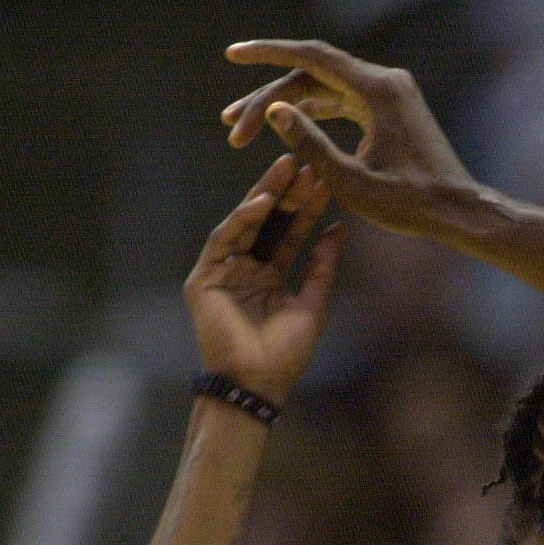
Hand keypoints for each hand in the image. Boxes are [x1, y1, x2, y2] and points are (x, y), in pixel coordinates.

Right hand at [185, 155, 343, 406]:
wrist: (259, 384)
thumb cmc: (286, 353)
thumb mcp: (314, 303)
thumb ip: (323, 266)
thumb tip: (340, 228)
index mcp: (269, 275)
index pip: (290, 233)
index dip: (307, 207)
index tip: (325, 180)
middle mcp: (244, 268)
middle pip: (267, 222)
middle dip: (286, 191)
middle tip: (305, 160)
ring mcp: (222, 271)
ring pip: (245, 223)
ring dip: (266, 195)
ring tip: (288, 168)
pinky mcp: (204, 278)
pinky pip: (224, 240)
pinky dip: (243, 219)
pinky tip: (264, 201)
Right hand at [222, 39, 473, 237]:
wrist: (460, 210)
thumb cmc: (412, 202)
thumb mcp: (351, 182)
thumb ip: (310, 144)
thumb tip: (274, 111)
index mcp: (378, 90)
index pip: (311, 57)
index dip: (268, 53)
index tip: (233, 54)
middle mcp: (386, 81)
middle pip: (312, 75)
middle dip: (268, 97)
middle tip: (230, 125)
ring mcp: (390, 93)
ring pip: (324, 88)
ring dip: (286, 106)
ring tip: (243, 129)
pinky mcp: (391, 109)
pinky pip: (343, 100)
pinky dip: (313, 112)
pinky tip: (285, 127)